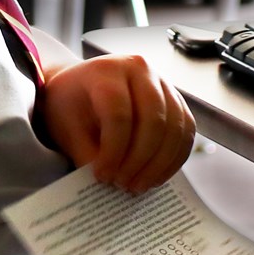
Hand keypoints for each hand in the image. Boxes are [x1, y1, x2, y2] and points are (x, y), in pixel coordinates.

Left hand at [39, 54, 195, 191]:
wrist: (80, 88)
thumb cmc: (70, 108)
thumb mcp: (68, 130)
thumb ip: (89, 156)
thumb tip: (112, 184)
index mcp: (106, 71)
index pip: (119, 114)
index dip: (113, 151)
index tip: (103, 176)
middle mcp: (138, 69)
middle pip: (153, 120)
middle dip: (140, 160)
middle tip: (124, 185)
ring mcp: (162, 81)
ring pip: (174, 127)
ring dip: (159, 164)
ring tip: (138, 186)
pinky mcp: (176, 98)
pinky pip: (185, 131)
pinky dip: (174, 159)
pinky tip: (156, 177)